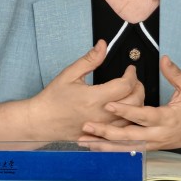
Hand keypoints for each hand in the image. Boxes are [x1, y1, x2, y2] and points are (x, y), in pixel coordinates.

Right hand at [27, 40, 142, 139]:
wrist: (41, 121)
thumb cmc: (53, 98)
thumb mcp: (70, 74)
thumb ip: (90, 59)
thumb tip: (103, 45)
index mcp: (94, 97)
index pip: (125, 86)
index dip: (132, 75)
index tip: (130, 69)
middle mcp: (101, 114)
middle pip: (134, 102)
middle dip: (139, 87)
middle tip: (133, 80)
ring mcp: (103, 127)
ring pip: (131, 117)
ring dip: (137, 103)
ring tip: (130, 93)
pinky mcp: (101, 135)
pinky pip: (123, 129)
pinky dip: (128, 118)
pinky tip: (125, 110)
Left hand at [79, 55, 180, 150]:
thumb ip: (175, 74)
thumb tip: (164, 58)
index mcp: (167, 118)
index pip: (143, 116)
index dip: (125, 111)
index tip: (108, 105)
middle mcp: (158, 135)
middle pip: (129, 136)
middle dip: (106, 133)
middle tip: (87, 126)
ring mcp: (154, 144)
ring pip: (126, 148)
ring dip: (104, 145)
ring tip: (84, 141)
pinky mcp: (151, 148)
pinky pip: (129, 151)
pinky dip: (112, 150)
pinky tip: (97, 147)